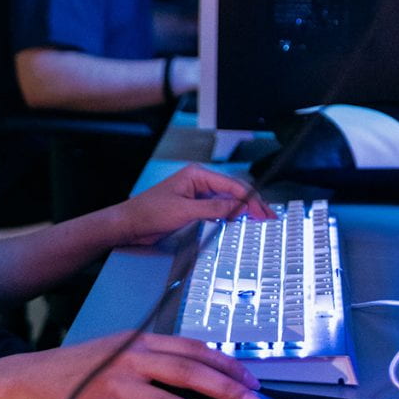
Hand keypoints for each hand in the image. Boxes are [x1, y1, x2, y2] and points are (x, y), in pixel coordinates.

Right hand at [0, 332, 264, 398]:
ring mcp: (118, 387)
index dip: (225, 363)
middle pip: (189, 373)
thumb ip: (155, 357)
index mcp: (138, 340)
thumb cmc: (81, 365)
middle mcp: (131, 359)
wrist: (34, 379)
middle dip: (227, 389)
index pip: (192, 349)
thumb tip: (201, 374)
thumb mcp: (119, 348)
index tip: (251, 378)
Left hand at [116, 163, 272, 246]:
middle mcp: (198, 182)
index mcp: (196, 175)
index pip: (232, 185)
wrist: (130, 224)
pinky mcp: (194, 207)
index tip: (263, 212)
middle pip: (233, 192)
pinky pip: (218, 210)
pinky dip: (231, 216)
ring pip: (228, 201)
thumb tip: (238, 208)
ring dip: (243, 211)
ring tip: (260, 222)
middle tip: (268, 218)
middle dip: (251, 204)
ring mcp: (197, 195)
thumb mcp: (184, 211)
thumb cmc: (149, 212)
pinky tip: (240, 224)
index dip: (251, 199)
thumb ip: (213, 209)